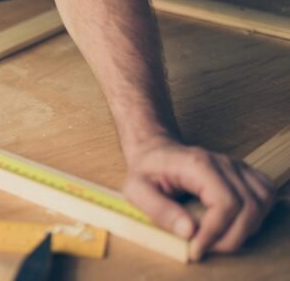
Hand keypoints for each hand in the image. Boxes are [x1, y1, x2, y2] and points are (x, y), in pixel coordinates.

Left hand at [122, 137, 275, 261]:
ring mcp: (235, 166)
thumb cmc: (145, 170)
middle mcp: (222, 163)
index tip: (196, 248)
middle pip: (249, 207)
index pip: (225, 202)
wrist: (154, 151)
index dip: (215, 232)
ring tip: (217, 238)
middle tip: (204, 247)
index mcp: (197, 164)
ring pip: (261, 202)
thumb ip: (158, 209)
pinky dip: (256, 215)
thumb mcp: (136, 189)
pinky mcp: (242, 173)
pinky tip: (233, 224)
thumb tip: (189, 231)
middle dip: (230, 237)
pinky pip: (264, 195)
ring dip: (245, 229)